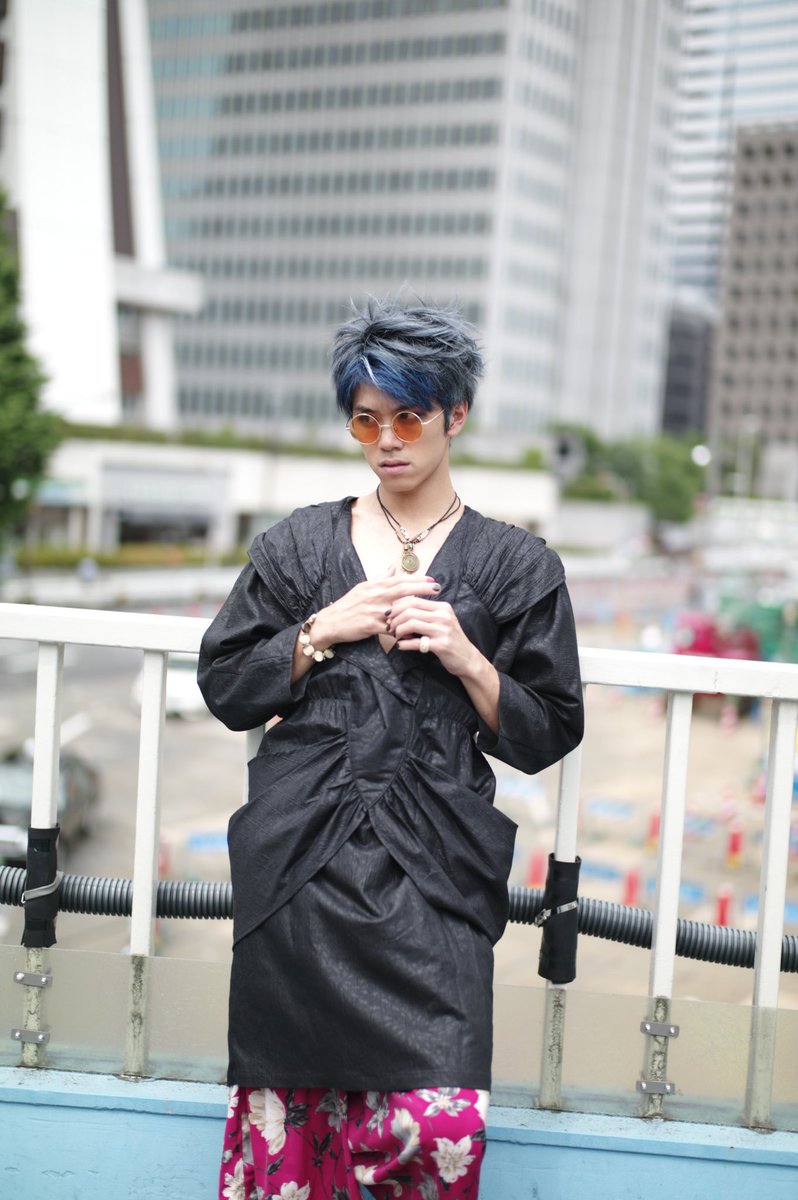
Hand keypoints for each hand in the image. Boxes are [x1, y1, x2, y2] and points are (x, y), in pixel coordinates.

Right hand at [310, 567, 440, 648]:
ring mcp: (374, 611)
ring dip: (416, 610)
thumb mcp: (362, 588)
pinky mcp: (371, 626)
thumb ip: (379, 578)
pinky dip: (404, 630)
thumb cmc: (347, 605)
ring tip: (431, 611)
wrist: (331, 622)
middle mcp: (375, 596)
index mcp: (374, 586)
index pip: (399, 579)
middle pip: (403, 589)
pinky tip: (415, 632)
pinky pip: (392, 629)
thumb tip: (392, 568)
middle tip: (438, 588)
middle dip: (422, 588)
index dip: (417, 579)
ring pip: (399, 609)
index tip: (432, 580)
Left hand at [387, 595, 480, 677]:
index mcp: (443, 607)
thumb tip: (401, 608)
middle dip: (395, 618)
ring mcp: (443, 630)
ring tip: (396, 636)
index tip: (390, 615)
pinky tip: (401, 645)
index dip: (397, 607)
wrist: (468, 658)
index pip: (414, 600)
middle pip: (410, 610)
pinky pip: (416, 642)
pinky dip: (404, 644)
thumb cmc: (451, 639)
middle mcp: (443, 616)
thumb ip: (427, 613)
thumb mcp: (443, 620)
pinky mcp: (441, 645)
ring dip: (398, 630)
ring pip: (411, 623)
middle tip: (390, 626)